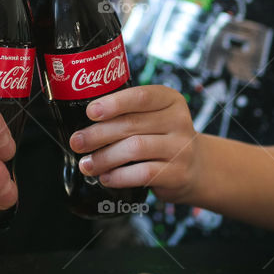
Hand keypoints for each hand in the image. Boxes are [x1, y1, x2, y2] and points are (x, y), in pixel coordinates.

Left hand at [68, 84, 198, 201]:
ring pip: (135, 148)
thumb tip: (84, 123)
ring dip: (105, 158)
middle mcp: (178, 120)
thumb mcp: (154, 117)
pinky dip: (119, 176)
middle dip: (98, 134)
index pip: (141, 96)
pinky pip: (143, 173)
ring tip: (86, 164)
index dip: (114, 103)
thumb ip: (129, 114)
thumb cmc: (163, 137)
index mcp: (170, 99)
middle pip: (132, 124)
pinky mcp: (177, 173)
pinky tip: (105, 177)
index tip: (90, 112)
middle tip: (77, 142)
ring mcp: (181, 148)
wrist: (197, 166)